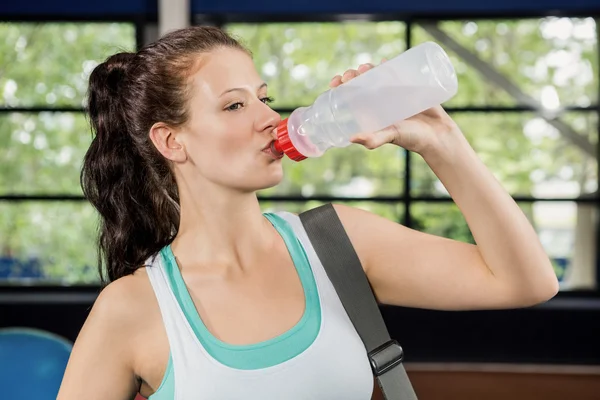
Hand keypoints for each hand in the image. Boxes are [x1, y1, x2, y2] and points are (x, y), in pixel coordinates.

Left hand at [329, 61, 462, 156]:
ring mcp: (392, 94)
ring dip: (368, 69)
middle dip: (353, 76)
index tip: (335, 82)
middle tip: (352, 74)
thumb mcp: (390, 136)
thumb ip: (373, 139)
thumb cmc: (412, 139)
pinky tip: (385, 61)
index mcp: (370, 113)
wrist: (438, 134)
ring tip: (366, 67)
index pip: (349, 97)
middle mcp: (379, 103)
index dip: (340, 88)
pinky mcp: (407, 88)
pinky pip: (396, 73)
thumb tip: (351, 138)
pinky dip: (389, 66)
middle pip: (360, 84)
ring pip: (376, 76)